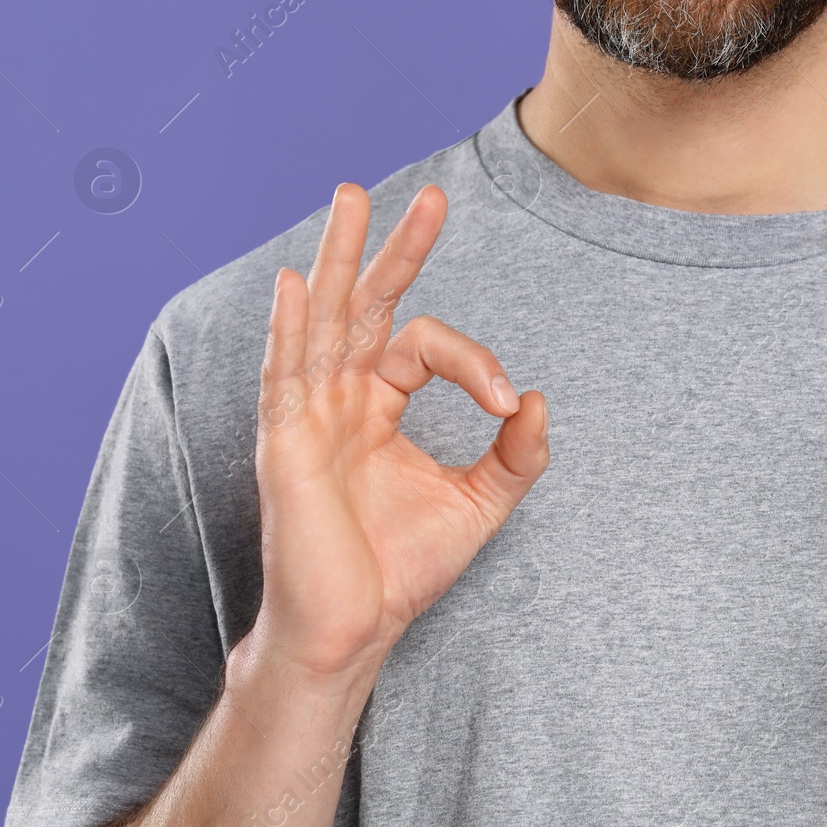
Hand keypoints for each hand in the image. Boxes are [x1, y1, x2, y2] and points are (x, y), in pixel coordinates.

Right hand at [247, 183, 549, 682]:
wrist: (354, 629)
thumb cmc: (402, 569)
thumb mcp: (480, 503)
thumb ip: (516, 454)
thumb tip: (539, 400)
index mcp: (378, 407)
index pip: (424, 347)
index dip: (474, 362)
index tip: (507, 402)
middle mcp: (340, 399)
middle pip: (365, 306)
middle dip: (395, 249)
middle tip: (430, 196)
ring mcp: (309, 416)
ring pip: (324, 321)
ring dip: (340, 258)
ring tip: (352, 197)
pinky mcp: (287, 445)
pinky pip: (287, 377)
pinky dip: (291, 330)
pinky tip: (296, 285)